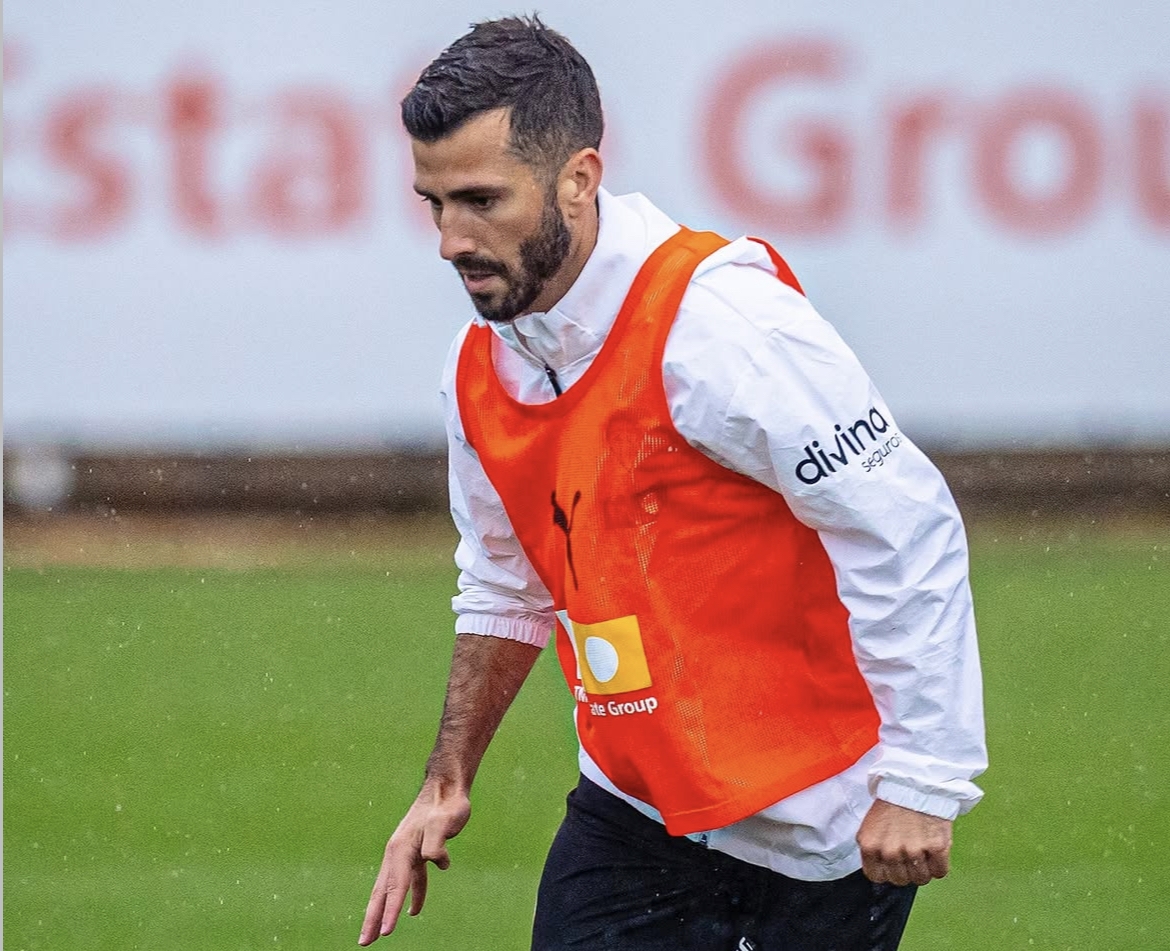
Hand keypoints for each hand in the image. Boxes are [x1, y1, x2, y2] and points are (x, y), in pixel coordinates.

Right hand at [358, 783, 471, 944]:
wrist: (447, 786)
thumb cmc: (446, 804)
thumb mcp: (444, 823)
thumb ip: (437, 844)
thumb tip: (436, 863)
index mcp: (401, 848)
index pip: (395, 886)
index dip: (391, 910)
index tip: (386, 933)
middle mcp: (398, 852)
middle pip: (383, 891)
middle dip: (373, 918)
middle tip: (364, 943)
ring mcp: (406, 853)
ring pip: (392, 888)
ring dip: (386, 911)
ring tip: (378, 935)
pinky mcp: (417, 852)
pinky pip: (410, 880)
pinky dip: (411, 896)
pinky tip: (415, 911)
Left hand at [857, 799, 952, 886]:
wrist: (916, 783)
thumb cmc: (894, 803)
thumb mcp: (871, 826)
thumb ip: (873, 850)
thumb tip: (881, 871)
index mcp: (870, 846)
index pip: (876, 877)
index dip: (886, 871)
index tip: (893, 863)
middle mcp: (890, 851)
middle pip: (900, 881)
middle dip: (906, 869)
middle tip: (910, 852)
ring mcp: (913, 851)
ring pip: (921, 879)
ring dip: (924, 869)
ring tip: (923, 850)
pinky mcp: (936, 848)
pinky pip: (940, 872)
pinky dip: (939, 865)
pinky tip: (935, 850)